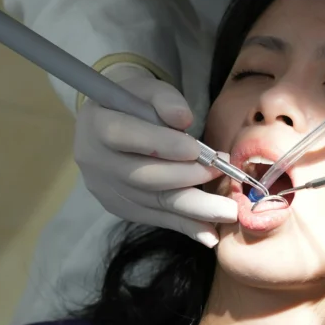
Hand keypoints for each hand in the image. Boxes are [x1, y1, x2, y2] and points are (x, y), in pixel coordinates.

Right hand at [74, 63, 236, 246]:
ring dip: (194, 209)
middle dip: (187, 177)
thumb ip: (164, 99)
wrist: (110, 123)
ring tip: (227, 212)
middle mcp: (97, 162)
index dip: (161, 144)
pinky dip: (185, 226)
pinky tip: (210, 235)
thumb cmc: (135, 102)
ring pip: (154, 202)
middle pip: (143, 176)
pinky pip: (157, 218)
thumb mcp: (146, 88)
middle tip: (222, 175)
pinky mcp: (121, 208)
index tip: (196, 148)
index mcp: (96, 125)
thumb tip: (183, 119)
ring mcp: (107, 190)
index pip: (125, 136)